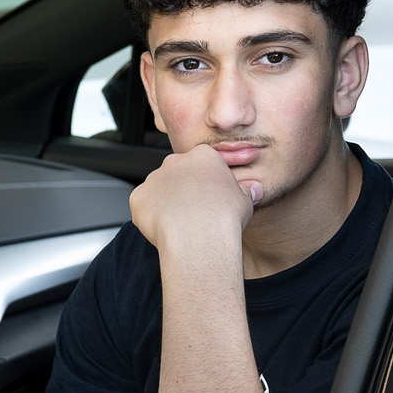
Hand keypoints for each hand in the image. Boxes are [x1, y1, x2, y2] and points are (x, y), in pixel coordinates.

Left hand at [130, 142, 256, 258]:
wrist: (198, 236)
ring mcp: (154, 178)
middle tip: (195, 213)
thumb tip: (254, 191)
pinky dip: (151, 217)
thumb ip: (245, 192)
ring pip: (160, 190)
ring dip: (167, 203)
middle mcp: (175, 161)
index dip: (207, 183)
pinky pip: (144, 206)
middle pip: (178, 174)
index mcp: (202, 156)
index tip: (211, 198)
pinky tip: (166, 229)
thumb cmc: (223, 218)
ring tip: (181, 225)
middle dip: (184, 190)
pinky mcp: (138, 197)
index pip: (203, 164)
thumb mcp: (245, 201)